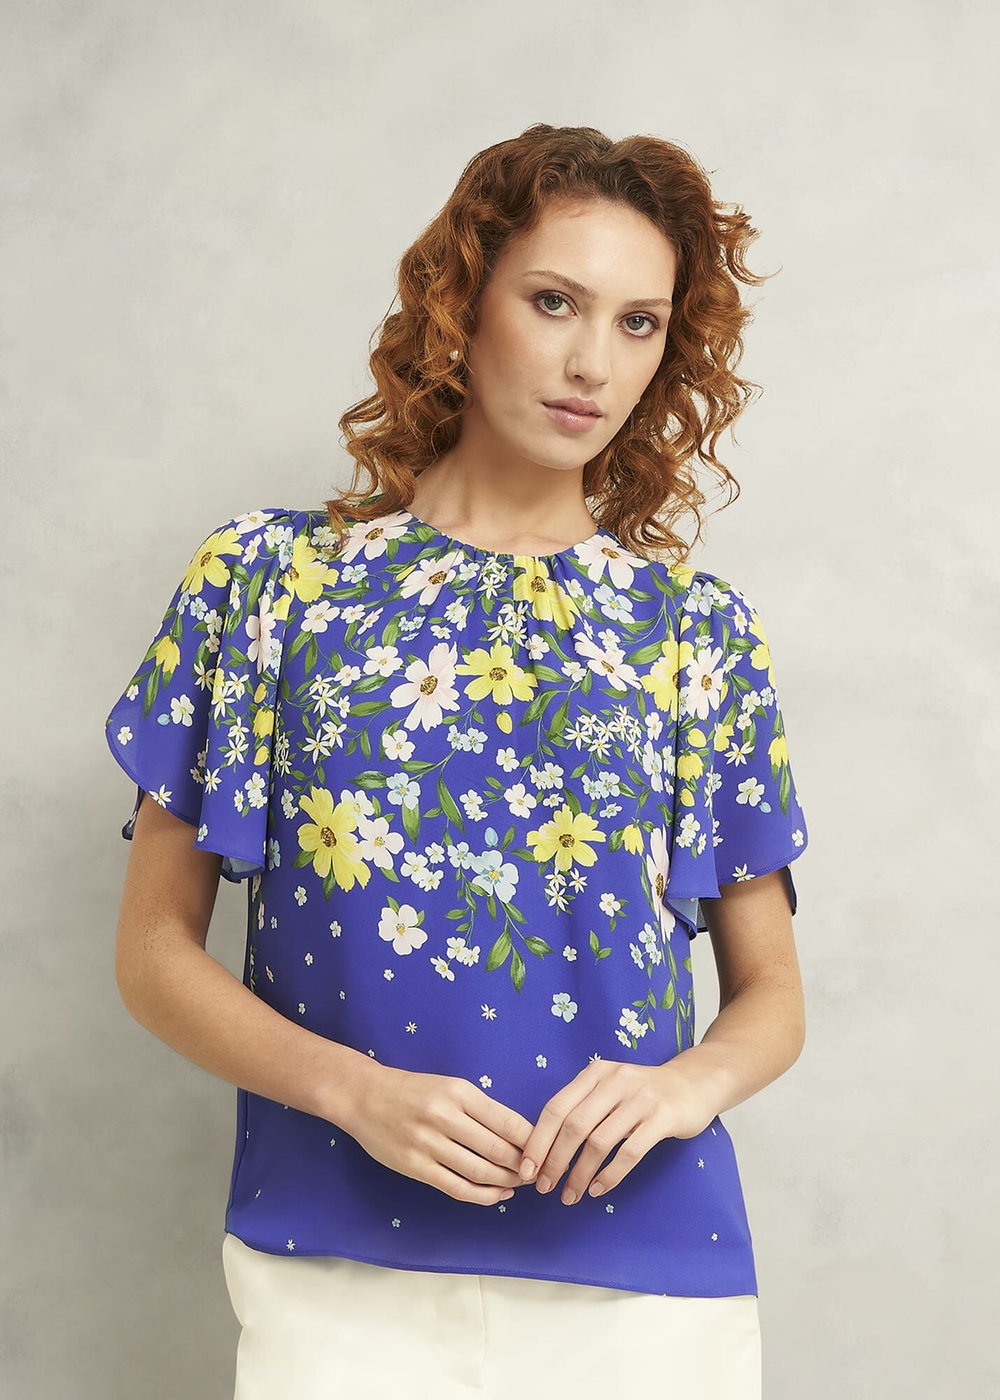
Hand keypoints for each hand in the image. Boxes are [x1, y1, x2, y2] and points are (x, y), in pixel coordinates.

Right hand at [349, 1064, 534, 1205]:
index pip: (508, 1121)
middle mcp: (445, 1117)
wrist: (365, 1097)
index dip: (532, 1141)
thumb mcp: (450, 1086)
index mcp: (459, 1092)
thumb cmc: (413, 1090)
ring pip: (480, 1172)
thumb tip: (520, 1135)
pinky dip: (482, 1195)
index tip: (547, 1150)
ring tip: (520, 1184)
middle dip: (524, 1166)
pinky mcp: (416, 1167)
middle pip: (498, 1150)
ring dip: (506, 1182)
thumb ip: (481, 1109)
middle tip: (538, 1172)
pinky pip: (457, 1188)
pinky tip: (496, 1195)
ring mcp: (429, 1144)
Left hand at [516, 1059, 717, 1203]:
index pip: (556, 1107)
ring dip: (580, 1174)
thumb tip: (544, 1147)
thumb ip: (582, 1107)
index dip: (538, 1141)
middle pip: (573, 1126)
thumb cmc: (643, 1092)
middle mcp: (615, 1081)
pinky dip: (610, 1175)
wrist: (693, 1083)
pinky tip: (599, 1189)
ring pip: (599, 1142)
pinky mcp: (662, 1118)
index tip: (527, 1170)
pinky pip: (629, 1152)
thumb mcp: (609, 1087)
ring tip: (571, 1195)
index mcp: (595, 1073)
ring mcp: (640, 1099)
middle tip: (545, 1188)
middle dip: (555, 1161)